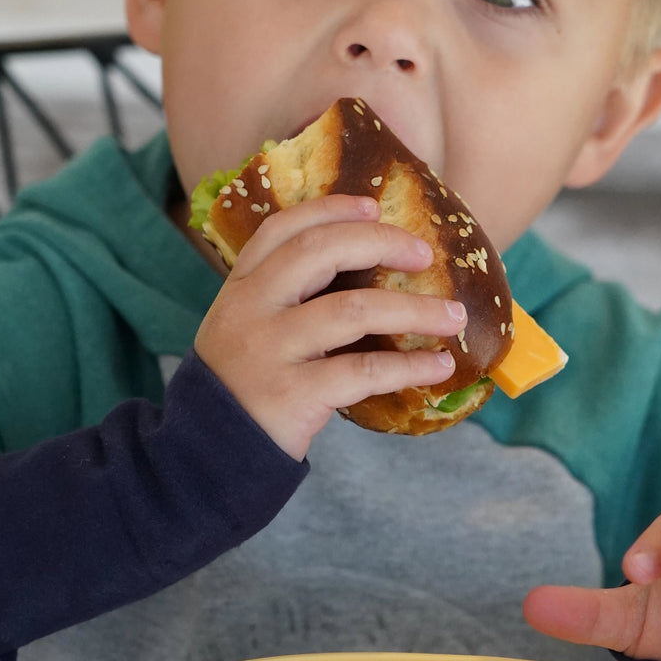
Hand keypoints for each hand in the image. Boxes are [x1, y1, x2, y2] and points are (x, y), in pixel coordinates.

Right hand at [194, 194, 466, 460]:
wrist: (207, 455)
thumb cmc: (243, 386)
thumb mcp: (246, 329)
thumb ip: (286, 299)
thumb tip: (368, 273)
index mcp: (241, 287)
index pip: (282, 229)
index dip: (330, 210)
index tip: (373, 205)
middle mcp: (251, 309)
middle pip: (318, 252)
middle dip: (379, 243)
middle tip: (423, 254)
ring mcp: (270, 350)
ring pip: (352, 311)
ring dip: (414, 311)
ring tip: (453, 316)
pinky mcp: (293, 394)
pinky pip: (363, 371)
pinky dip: (408, 366)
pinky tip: (438, 366)